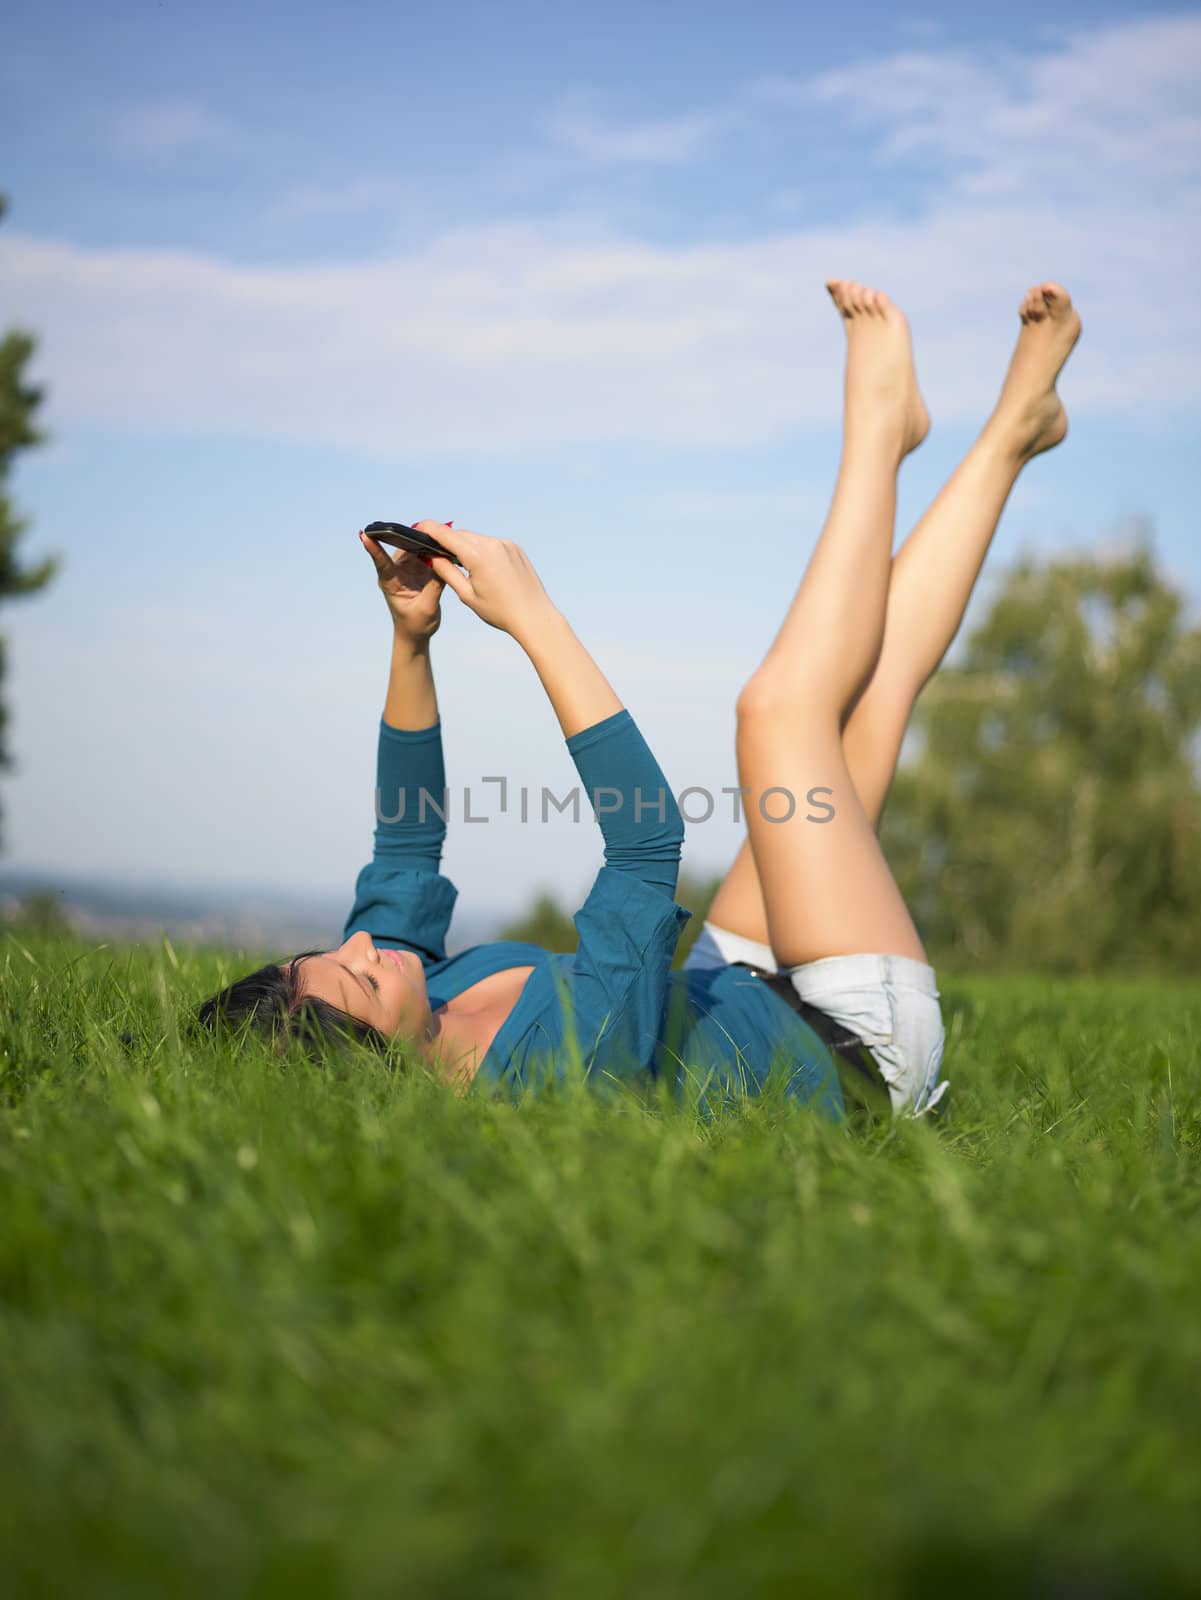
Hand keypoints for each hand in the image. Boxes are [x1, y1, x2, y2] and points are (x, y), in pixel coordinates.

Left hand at [359, 522, 445, 641]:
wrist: (415, 634)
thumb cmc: (415, 625)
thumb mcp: (427, 607)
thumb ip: (435, 585)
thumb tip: (443, 563)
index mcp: (390, 582)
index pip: (381, 562)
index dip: (373, 548)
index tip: (364, 534)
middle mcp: (397, 572)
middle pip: (402, 548)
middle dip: (412, 536)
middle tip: (428, 526)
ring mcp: (408, 569)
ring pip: (416, 548)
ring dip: (427, 542)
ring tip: (441, 534)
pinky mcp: (419, 570)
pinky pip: (427, 555)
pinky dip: (435, 551)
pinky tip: (445, 545)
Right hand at [423, 523, 557, 641]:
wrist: (534, 616)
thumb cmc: (500, 611)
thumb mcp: (467, 595)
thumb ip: (447, 572)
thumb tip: (432, 557)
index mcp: (478, 556)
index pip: (446, 534)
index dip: (429, 529)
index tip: (418, 526)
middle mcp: (493, 544)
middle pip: (461, 535)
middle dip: (447, 541)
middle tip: (436, 550)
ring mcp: (506, 544)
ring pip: (477, 539)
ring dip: (466, 546)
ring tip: (460, 563)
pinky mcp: (515, 548)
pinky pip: (492, 544)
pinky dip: (482, 550)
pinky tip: (483, 567)